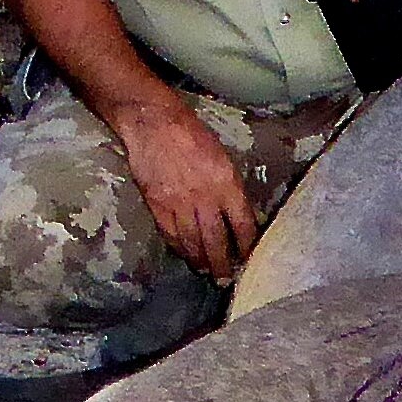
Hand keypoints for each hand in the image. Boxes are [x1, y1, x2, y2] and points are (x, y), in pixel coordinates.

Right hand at [115, 101, 259, 281]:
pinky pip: (171, 235)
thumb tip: (237, 213)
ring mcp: (179, 204)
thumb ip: (230, 187)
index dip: (246, 244)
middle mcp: (205, 198)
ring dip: (201, 260)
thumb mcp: (222, 156)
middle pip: (216, 241)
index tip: (248, 256)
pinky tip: (185, 255)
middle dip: (223, 263)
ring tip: (206, 271)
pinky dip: (179, 248)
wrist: (153, 123)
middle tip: (225, 279)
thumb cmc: (191, 133)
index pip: (242, 224)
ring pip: (193, 242)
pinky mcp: (158, 206)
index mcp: (226, 183)